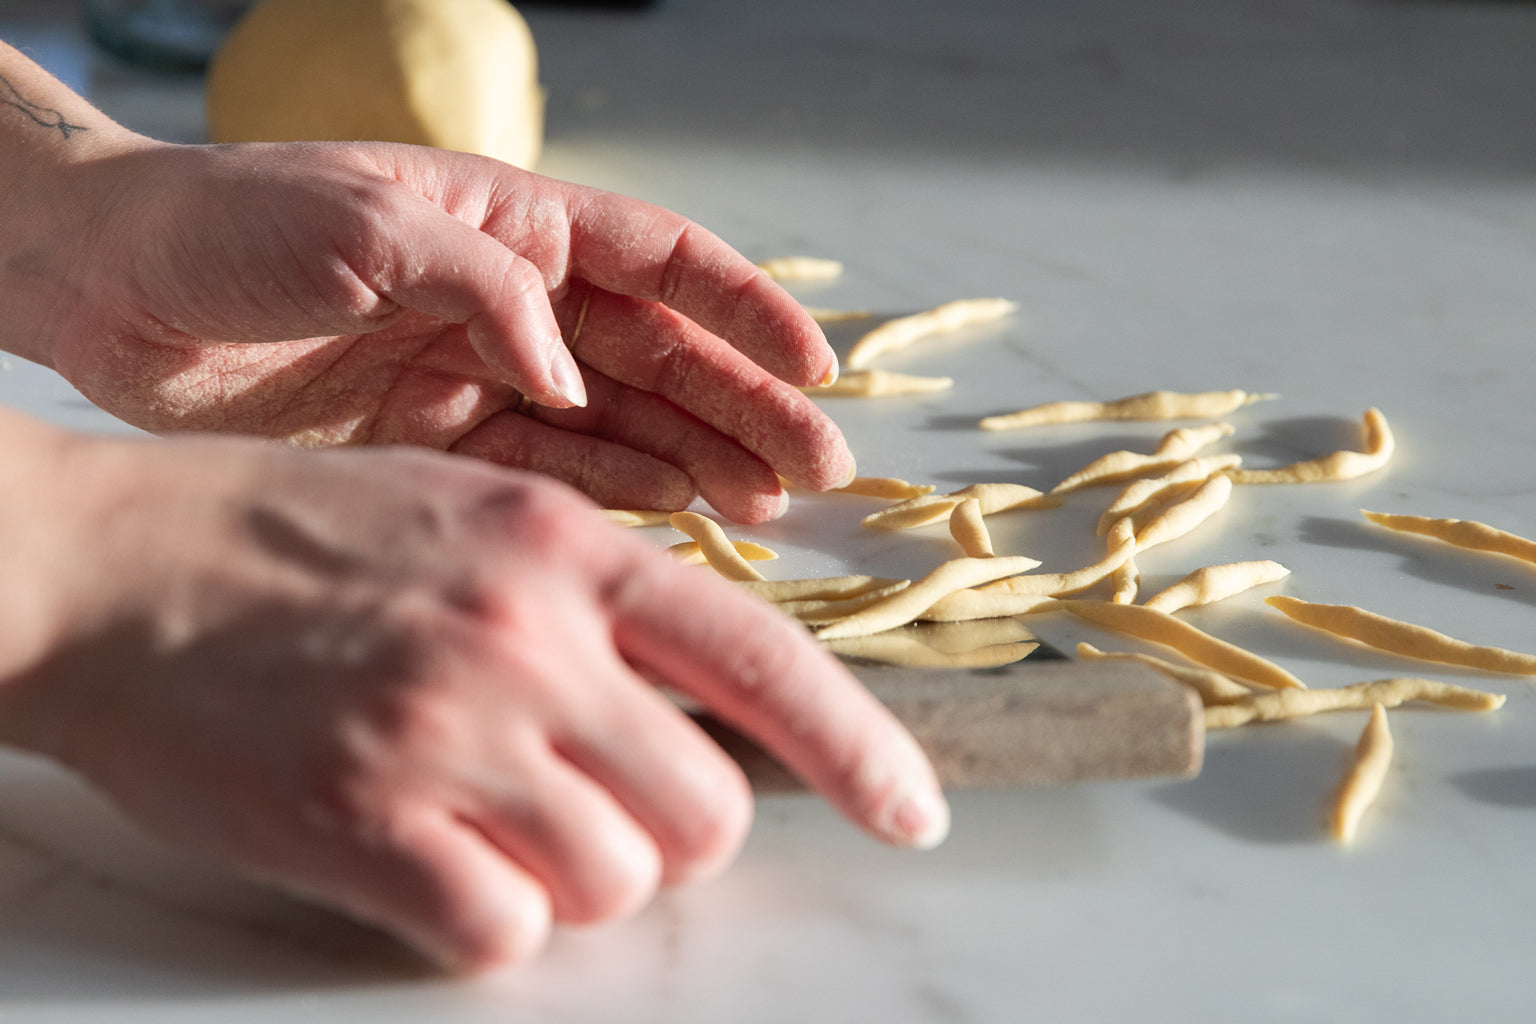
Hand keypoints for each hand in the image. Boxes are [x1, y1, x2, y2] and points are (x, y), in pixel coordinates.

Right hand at [0, 415, 945, 971]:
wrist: (115, 568)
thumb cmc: (293, 536)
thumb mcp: (473, 512)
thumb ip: (597, 601)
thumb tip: (698, 702)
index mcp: (569, 552)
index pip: (766, 663)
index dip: (863, 751)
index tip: (915, 814)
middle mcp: (531, 642)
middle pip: (708, 813)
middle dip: (668, 828)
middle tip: (589, 802)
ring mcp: (450, 735)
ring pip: (616, 881)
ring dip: (571, 873)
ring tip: (483, 816)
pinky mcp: (365, 826)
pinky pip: (503, 932)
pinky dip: (481, 917)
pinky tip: (424, 858)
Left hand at [18, 138, 851, 523]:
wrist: (106, 289)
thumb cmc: (230, 225)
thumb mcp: (365, 226)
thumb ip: (486, 292)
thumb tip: (575, 382)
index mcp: (513, 220)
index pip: (662, 263)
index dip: (746, 313)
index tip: (815, 368)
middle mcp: (511, 298)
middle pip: (660, 355)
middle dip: (743, 407)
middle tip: (818, 468)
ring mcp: (478, 371)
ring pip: (618, 420)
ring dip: (694, 457)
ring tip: (765, 504)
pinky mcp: (434, 437)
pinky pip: (547, 469)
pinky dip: (612, 489)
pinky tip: (672, 511)